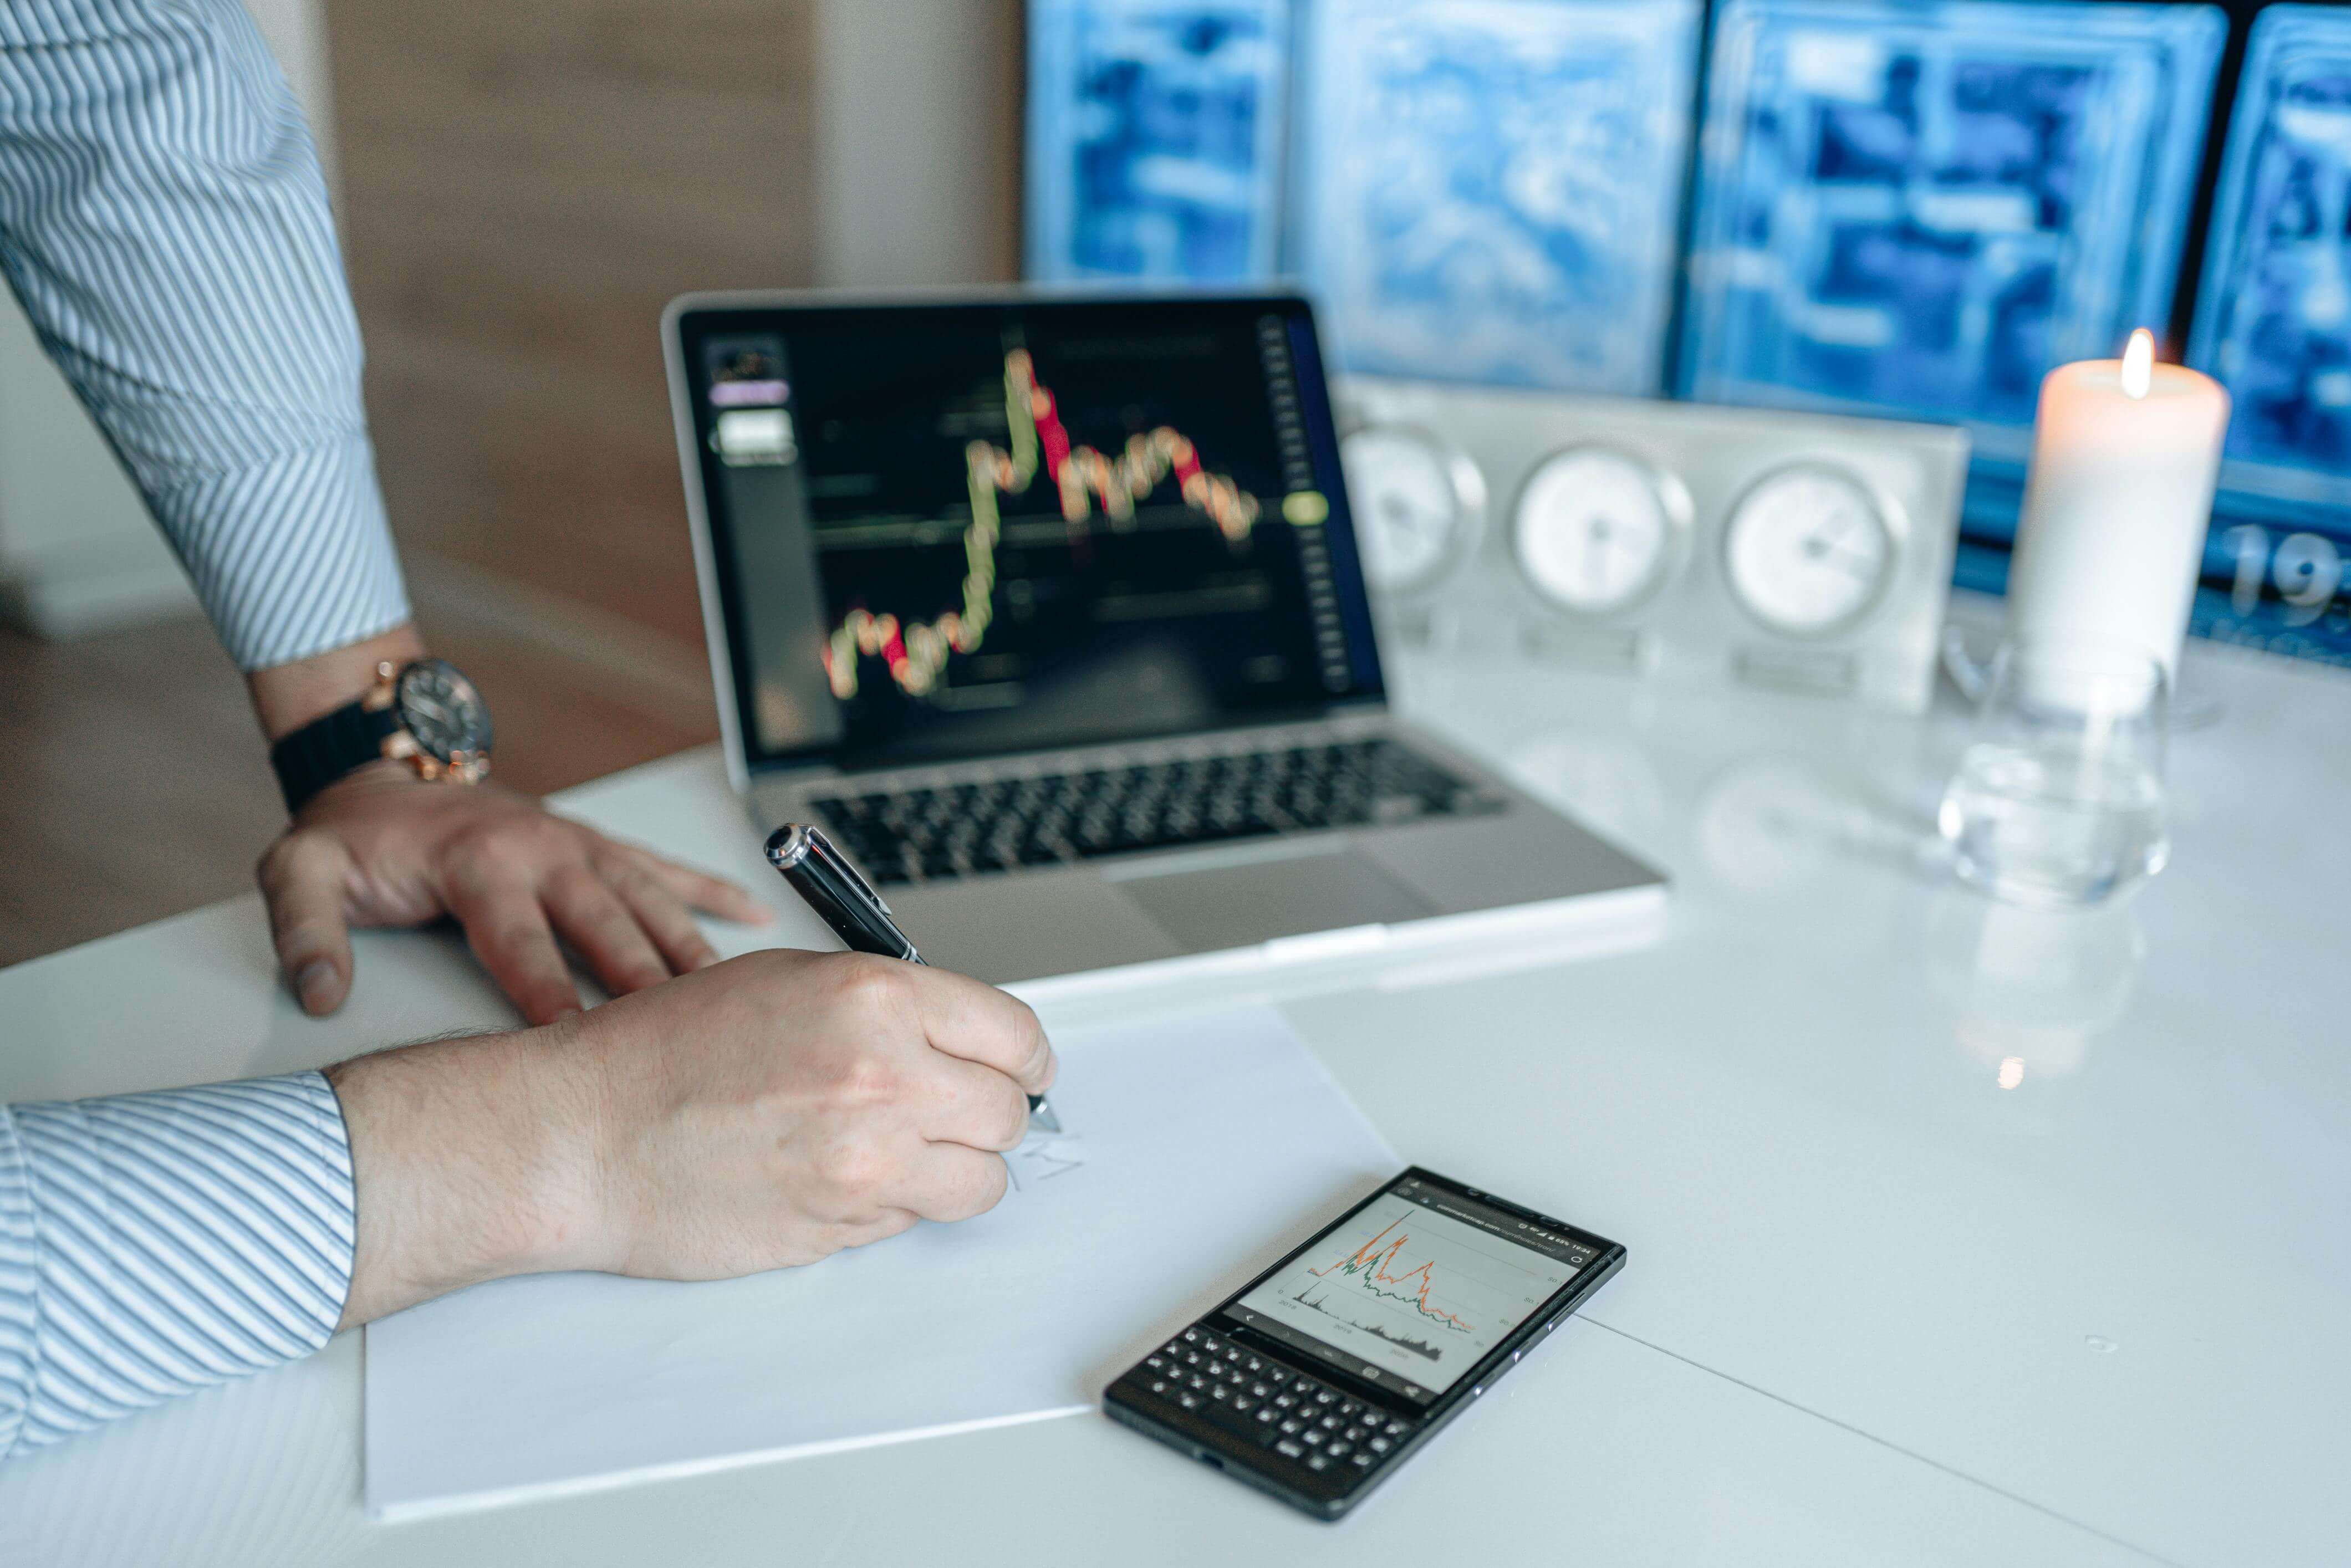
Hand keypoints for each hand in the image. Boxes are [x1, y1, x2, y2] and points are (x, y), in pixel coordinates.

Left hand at [257, 762, 771, 1024]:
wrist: (384, 772)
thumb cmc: (351, 837)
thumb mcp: (298, 870)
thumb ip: (304, 930)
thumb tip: (321, 994)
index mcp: (480, 865)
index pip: (523, 946)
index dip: (553, 999)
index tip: (580, 1048)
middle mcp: (545, 851)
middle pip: (609, 928)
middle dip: (649, 986)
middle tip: (689, 1040)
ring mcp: (580, 845)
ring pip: (652, 903)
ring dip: (692, 951)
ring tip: (737, 1000)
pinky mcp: (598, 844)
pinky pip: (666, 869)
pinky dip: (714, 893)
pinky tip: (758, 921)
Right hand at [326, 949, 1057, 1323]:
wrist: (581, 1135)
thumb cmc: (661, 1052)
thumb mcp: (788, 979)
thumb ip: (885, 1005)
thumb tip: (956, 1040)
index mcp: (878, 998)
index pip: (1013, 1034)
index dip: (1024, 1056)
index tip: (1021, 1069)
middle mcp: (887, 1076)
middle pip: (1009, 1113)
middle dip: (991, 1113)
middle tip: (959, 1111)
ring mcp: (869, 1161)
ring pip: (980, 1182)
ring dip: (957, 1169)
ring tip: (905, 1151)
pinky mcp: (844, 1226)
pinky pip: (913, 1220)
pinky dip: (895, 1204)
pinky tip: (840, 1176)